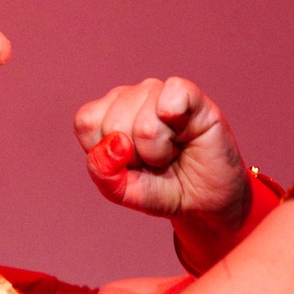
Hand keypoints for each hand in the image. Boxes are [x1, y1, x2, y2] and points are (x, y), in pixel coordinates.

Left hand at [73, 78, 249, 228]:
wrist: (206, 201)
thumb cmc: (163, 188)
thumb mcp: (124, 190)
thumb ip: (104, 172)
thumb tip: (113, 143)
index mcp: (107, 114)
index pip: (87, 123)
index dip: (107, 154)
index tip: (129, 165)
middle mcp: (131, 97)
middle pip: (113, 125)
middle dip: (136, 157)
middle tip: (155, 160)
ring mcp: (159, 92)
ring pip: (143, 124)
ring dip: (159, 151)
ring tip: (172, 152)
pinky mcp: (189, 94)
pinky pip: (172, 95)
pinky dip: (176, 123)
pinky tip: (184, 132)